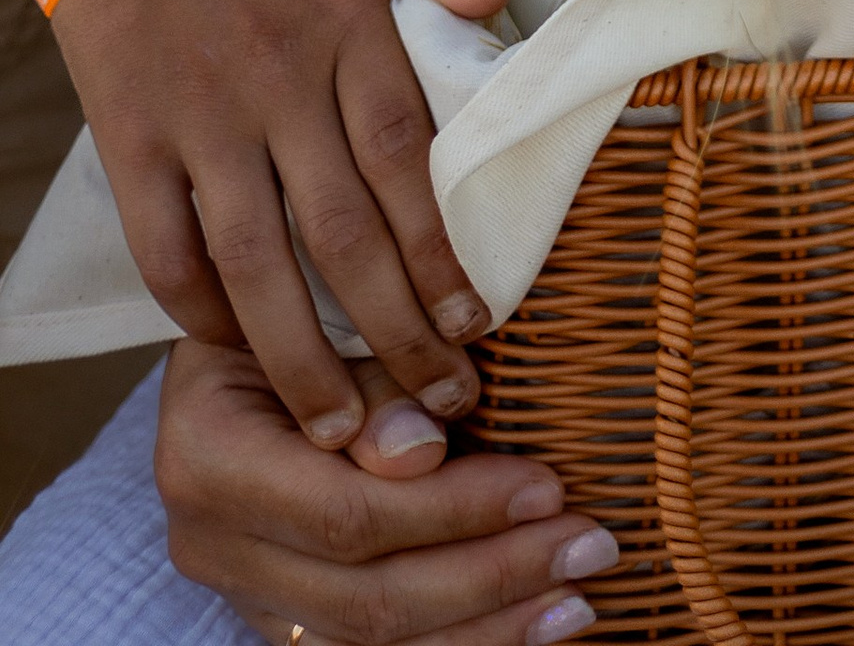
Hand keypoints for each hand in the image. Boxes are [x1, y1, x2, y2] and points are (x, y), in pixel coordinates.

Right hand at [48, 0, 507, 437]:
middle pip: (342, 232)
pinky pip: (163, 245)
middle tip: (440, 410)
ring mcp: (198, 118)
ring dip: (302, 354)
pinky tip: (237, 359)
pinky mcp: (131, 138)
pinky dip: (195, 312)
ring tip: (346, 433)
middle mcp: (275, 82)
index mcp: (348, 19)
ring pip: (255, 262)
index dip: (442, 248)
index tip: (482, 321)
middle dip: (394, 331)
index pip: (406, 158)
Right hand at [157, 337, 618, 645]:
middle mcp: (210, 541)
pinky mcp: (279, 613)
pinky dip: (455, 638)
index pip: (346, 513)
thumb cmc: (296, 296)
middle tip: (592, 545)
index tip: (552, 486)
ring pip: (370, 639)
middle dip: (492, 575)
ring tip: (580, 598)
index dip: (454, 509)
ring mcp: (241, 589)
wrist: (241, 332)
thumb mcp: (323, 305)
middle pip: (366, 594)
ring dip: (488, 624)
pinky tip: (528, 621)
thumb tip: (423, 451)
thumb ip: (374, 373)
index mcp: (207, 457)